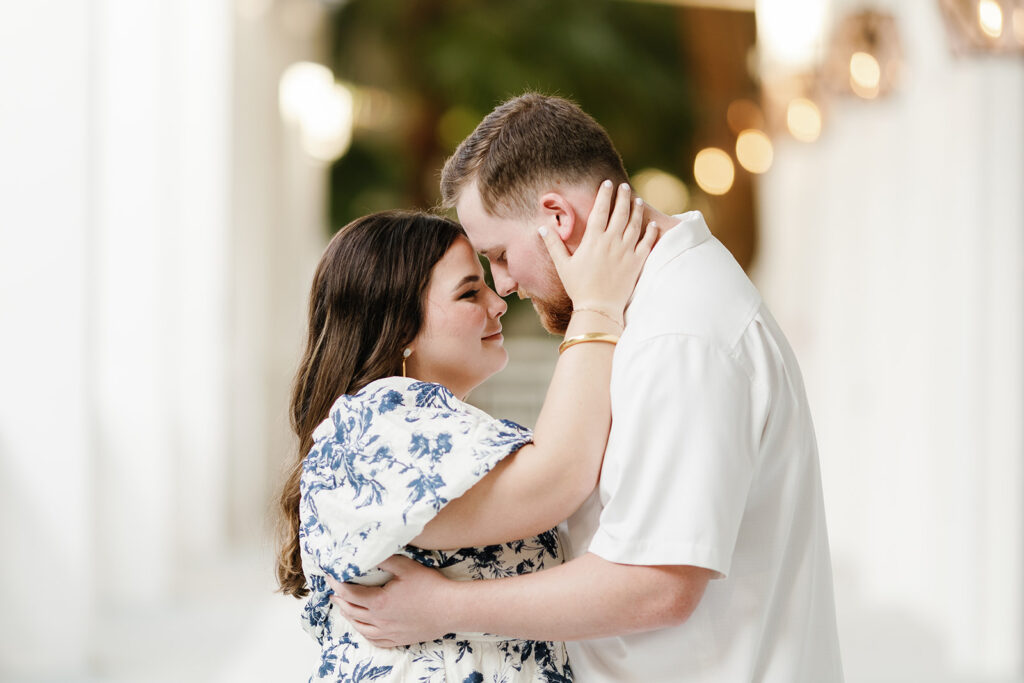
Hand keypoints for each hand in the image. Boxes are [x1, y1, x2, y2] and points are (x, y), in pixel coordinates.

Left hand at [326, 555, 453, 646]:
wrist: (451, 609)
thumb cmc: (430, 586)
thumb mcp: (406, 567)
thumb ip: (385, 560)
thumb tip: (371, 553)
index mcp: (379, 601)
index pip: (349, 593)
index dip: (337, 584)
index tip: (330, 577)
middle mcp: (380, 620)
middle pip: (351, 611)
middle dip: (340, 600)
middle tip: (334, 592)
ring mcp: (389, 632)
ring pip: (361, 628)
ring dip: (349, 617)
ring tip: (344, 609)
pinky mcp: (399, 639)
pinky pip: (376, 640)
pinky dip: (365, 634)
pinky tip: (364, 629)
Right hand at [539, 180, 657, 317]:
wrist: (598, 308)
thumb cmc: (578, 287)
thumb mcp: (562, 265)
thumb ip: (553, 245)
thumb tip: (541, 228)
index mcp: (593, 240)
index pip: (601, 210)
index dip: (604, 195)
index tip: (607, 183)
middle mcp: (612, 241)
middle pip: (620, 212)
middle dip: (623, 196)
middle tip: (625, 187)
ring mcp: (626, 251)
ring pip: (635, 224)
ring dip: (636, 210)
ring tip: (637, 200)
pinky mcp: (637, 263)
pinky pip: (647, 243)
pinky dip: (651, 232)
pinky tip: (652, 224)